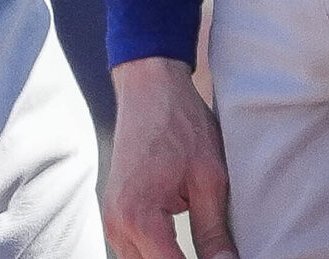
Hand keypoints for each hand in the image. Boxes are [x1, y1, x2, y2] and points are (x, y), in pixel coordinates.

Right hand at [103, 56, 235, 258]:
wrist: (149, 88)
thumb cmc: (180, 124)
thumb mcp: (208, 178)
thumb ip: (213, 231)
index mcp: (139, 216)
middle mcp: (117, 224)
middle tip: (217, 255)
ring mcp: (111, 220)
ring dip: (167, 258)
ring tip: (203, 249)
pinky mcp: (115, 213)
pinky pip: (134, 249)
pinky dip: (157, 252)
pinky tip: (179, 246)